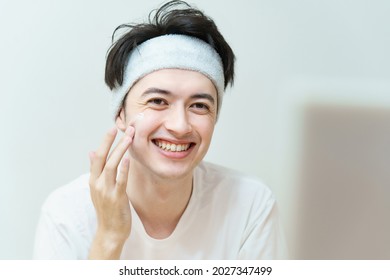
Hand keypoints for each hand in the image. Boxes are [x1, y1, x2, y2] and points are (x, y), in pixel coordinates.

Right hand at [88, 125, 133, 258]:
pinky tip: (129, 158)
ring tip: (130, 137)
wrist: (110, 231)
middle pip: (102, 158)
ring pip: (111, 166)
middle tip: (123, 127)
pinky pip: (120, 180)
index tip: (112, 128)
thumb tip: (91, 152)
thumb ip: (96, 170)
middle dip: (112, 141)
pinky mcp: (116, 198)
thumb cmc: (107, 209)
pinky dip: (124, 169)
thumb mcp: (98, 188)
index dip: (105, 141)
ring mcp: (106, 191)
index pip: (97, 156)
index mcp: (93, 180)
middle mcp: (97, 183)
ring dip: (120, 150)